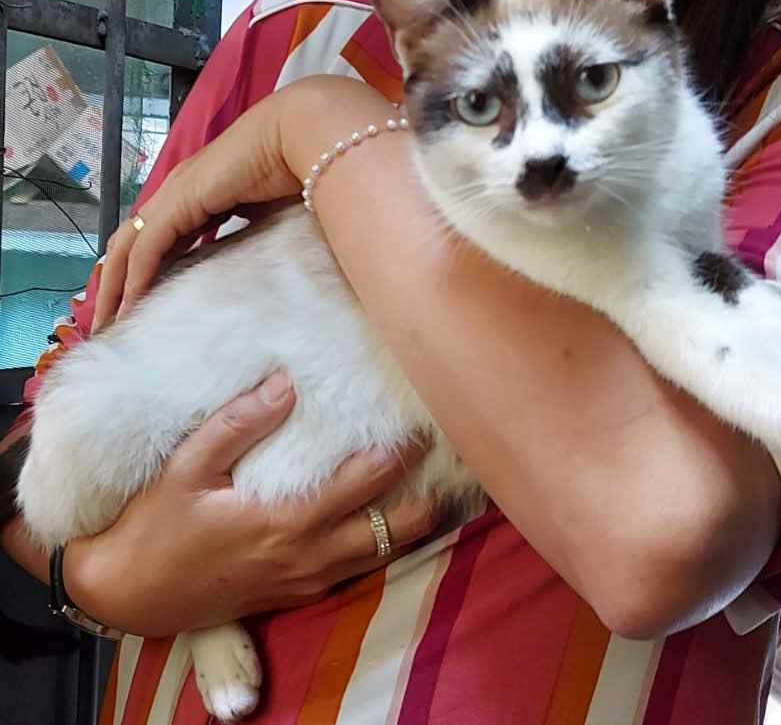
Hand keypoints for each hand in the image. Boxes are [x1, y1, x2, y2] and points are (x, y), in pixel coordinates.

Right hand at [61, 371, 439, 637]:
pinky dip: (387, 544)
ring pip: (386, 553)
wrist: (130, 595)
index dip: (403, 453)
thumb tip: (286, 383)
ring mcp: (310, 579)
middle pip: (396, 528)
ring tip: (443, 488)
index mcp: (287, 520)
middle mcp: (311, 555)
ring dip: (417, 522)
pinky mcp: (303, 594)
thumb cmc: (157, 525)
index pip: (366, 482)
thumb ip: (238, 424)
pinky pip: (361, 569)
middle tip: (454, 460)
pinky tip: (399, 519)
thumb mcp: (187, 467)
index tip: (428, 423)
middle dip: (432, 495)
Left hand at [92, 77, 328, 329]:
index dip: (142, 269)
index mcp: (196, 193)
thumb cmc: (294, 170)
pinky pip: (148, 247)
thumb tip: (254, 259)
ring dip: (116, 285)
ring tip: (110, 321)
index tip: (138, 301)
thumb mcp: (263, 213)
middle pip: (130, 242)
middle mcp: (177, 192)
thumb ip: (248, 232)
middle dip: (115, 282)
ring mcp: (174, 194)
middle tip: (109, 320)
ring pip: (129, 247)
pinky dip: (136, 277)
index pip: (156, 237)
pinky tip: (132, 303)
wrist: (298, 138)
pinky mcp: (179, 203)